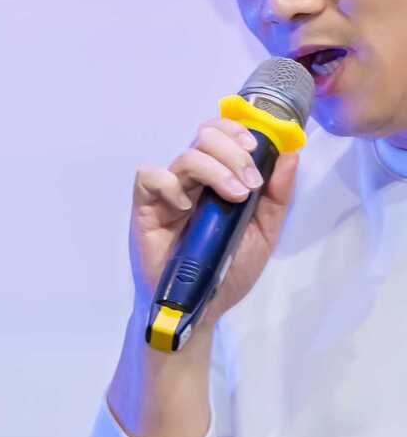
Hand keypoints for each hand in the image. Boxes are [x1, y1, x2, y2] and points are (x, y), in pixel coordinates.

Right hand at [129, 117, 298, 321]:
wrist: (203, 306)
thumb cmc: (229, 270)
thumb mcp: (265, 232)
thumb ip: (278, 196)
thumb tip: (290, 154)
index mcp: (219, 179)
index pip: (221, 135)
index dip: (237, 130)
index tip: (256, 148)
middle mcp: (194, 180)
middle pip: (204, 137)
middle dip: (233, 152)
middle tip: (249, 183)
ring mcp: (169, 193)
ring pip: (186, 156)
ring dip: (215, 169)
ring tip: (234, 197)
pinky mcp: (145, 208)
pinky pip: (150, 177)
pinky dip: (170, 185)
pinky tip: (185, 209)